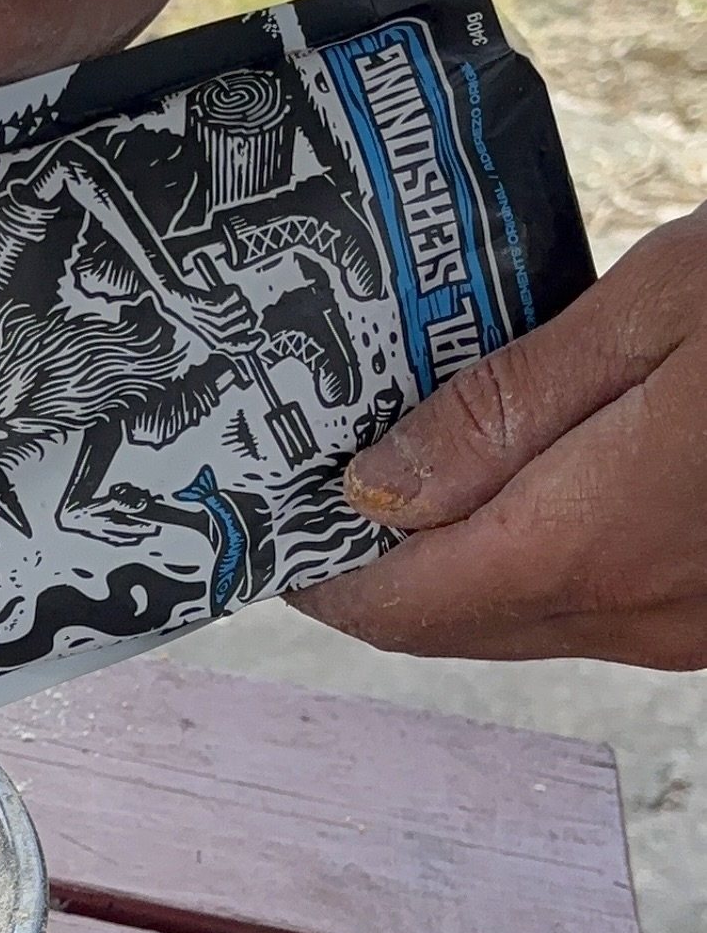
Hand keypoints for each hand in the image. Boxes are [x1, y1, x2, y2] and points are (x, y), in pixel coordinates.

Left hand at [292, 207, 706, 667]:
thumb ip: (506, 406)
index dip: (318, 571)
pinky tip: (540, 465)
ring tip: (428, 450)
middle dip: (380, 560)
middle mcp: (640, 614)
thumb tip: (378, 486)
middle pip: (457, 623)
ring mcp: (690, 624)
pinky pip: (599, 601)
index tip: (268, 512)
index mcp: (593, 544)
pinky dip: (544, 550)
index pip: (401, 606)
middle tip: (328, 467)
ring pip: (528, 616)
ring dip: (464, 554)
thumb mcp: (653, 307)